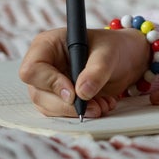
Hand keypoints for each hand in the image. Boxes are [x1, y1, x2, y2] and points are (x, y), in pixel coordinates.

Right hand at [19, 27, 150, 117]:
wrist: (126, 58)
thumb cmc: (114, 47)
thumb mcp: (109, 53)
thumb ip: (96, 71)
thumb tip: (82, 93)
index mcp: (47, 45)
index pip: (32, 70)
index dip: (50, 84)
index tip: (74, 93)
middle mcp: (43, 65)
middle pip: (38, 93)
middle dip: (67, 105)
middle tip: (95, 107)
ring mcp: (49, 83)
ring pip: (48, 107)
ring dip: (76, 112)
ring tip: (103, 105)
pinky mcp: (59, 97)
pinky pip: (61, 112)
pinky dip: (82, 113)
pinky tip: (102, 105)